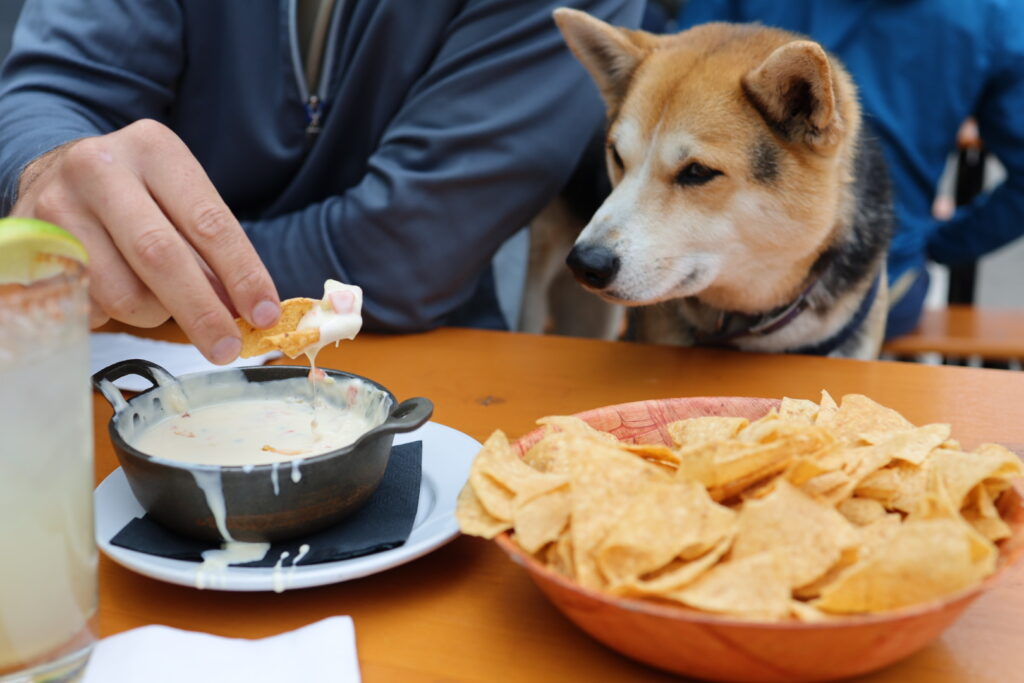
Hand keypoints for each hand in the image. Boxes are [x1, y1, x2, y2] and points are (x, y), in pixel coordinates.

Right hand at [10, 119, 279, 363]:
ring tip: (154, 298)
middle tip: (228, 347)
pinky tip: (111, 289)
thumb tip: (246, 312)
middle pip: (161, 255)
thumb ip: (212, 255)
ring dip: (153, 314)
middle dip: (202, 312)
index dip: (242, 274)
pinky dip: (113, 313)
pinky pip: (89, 304)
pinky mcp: (30, 245)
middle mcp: (100, 168)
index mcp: (154, 150)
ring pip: (123, 291)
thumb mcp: (178, 204)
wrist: (55, 176)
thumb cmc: (136, 198)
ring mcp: (58, 205)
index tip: (263, 314)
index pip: (209, 222)